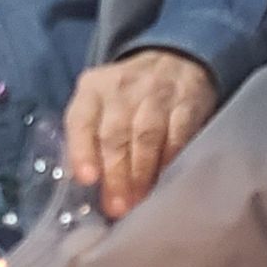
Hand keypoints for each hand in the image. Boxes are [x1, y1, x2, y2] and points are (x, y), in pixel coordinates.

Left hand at [64, 48, 218, 218]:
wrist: (173, 60)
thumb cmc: (127, 96)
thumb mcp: (99, 105)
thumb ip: (88, 138)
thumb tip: (88, 187)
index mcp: (93, 88)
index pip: (81, 119)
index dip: (82, 150)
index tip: (87, 179)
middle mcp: (121, 87)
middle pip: (115, 132)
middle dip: (115, 173)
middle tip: (117, 207)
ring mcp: (156, 93)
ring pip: (145, 135)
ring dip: (141, 172)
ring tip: (138, 200)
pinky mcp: (186, 103)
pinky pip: (177, 135)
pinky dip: (170, 160)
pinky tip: (165, 180)